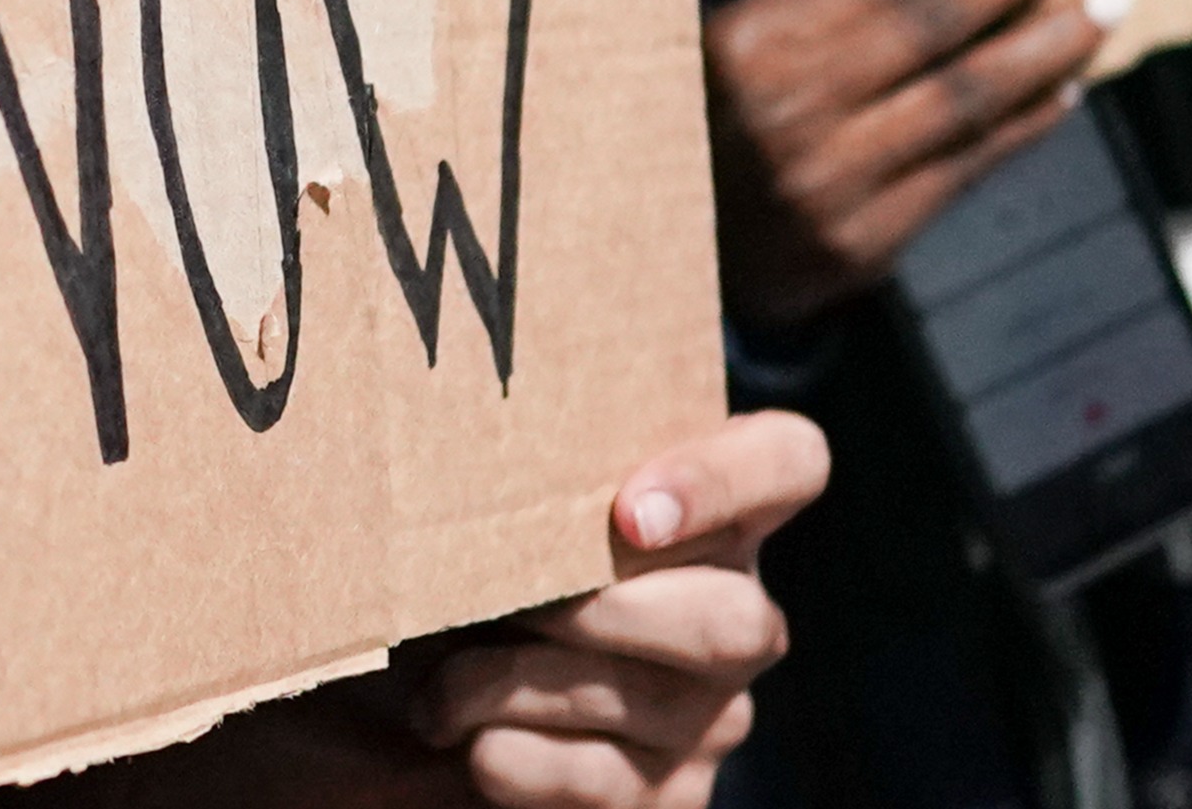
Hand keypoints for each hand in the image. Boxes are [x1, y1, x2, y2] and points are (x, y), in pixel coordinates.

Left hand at [416, 410, 829, 806]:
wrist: (402, 715)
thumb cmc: (457, 584)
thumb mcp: (490, 512)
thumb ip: (517, 467)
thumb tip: (460, 421)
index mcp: (709, 515)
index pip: (789, 461)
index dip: (723, 481)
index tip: (626, 512)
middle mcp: (737, 618)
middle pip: (734, 619)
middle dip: (597, 612)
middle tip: (500, 604)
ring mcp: (711, 723)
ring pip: (652, 702)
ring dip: (514, 683)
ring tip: (439, 682)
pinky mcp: (666, 803)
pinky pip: (597, 781)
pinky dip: (504, 752)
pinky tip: (459, 735)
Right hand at [704, 0, 1123, 326]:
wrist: (674, 263)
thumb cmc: (715, 129)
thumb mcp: (728, 47)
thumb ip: (817, 0)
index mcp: (743, 49)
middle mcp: (786, 115)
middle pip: (929, 30)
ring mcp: (829, 183)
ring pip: (962, 100)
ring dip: (1046, 48)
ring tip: (1104, 7)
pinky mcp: (865, 242)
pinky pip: (965, 168)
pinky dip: (1023, 124)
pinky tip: (1065, 87)